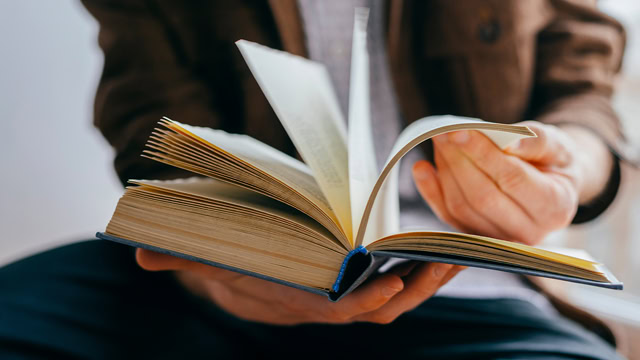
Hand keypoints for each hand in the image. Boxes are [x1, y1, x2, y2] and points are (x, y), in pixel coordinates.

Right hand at [136, 248, 463, 324]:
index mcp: (299, 302)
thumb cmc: (228, 264)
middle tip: (444, 260)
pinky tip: (439, 247)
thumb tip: (138, 252)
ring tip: (456, 251)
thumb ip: (177, 255)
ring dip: (427, 279)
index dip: (363, 301)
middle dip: (414, 290)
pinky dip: (420, 270)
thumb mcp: (204, 258)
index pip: (336, 310)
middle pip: (380, 307)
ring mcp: (347, 295)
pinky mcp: (357, 279)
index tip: (390, 283)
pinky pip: (397, 280)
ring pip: (397, 297)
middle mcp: (329, 304)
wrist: (242, 274)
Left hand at [412, 121, 612, 245]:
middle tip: (442, 132)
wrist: (550, 185)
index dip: (483, 154)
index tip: (459, 131)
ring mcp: (498, 240)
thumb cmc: (553, 161)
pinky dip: (431, 191)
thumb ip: (537, 142)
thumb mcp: (558, 145)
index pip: (513, 179)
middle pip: (483, 196)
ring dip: (445, 171)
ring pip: (462, 207)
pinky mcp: (475, 238)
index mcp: (555, 207)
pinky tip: (422, 168)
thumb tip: (508, 142)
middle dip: (459, 161)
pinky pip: (447, 216)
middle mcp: (529, 232)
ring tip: (438, 141)